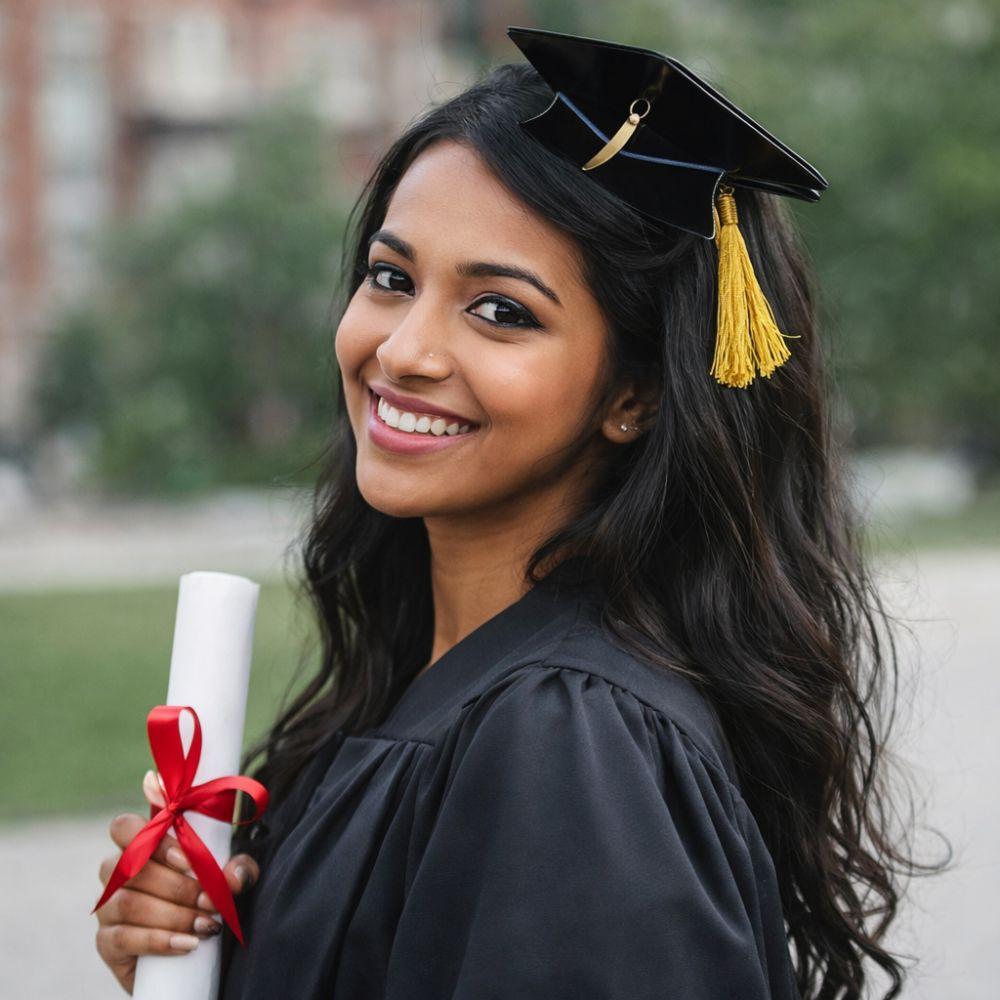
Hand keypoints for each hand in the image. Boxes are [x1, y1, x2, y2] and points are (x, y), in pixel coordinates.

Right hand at [94, 769, 260, 994]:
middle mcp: (116, 873)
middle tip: (210, 901)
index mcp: (140, 845)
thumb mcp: (227, 880)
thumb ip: (238, 869)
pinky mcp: (106, 943)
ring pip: (129, 903)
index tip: (188, 861)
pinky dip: (159, 941)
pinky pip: (124, 938)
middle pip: (131, 868)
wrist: (193, 954)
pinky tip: (187, 944)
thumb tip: (234, 877)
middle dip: (178, 886)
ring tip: (207, 926)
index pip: (124, 827)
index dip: (153, 841)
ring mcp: (107, 908)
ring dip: (173, 915)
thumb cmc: (206, 901)